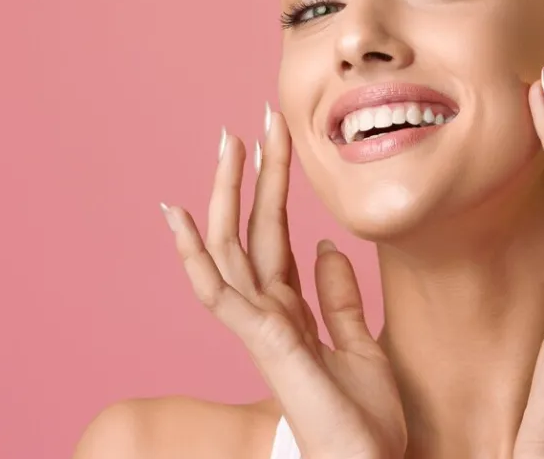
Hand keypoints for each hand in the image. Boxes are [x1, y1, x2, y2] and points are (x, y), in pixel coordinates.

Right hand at [159, 112, 405, 458]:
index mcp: (292, 313)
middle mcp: (269, 314)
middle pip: (252, 231)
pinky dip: (196, 254)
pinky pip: (220, 292)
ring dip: (226, 194)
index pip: (277, 237)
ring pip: (231, 248)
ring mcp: (259, 328)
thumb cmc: (362, 422)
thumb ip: (340, 300)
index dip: (275, 188)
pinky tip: (181, 216)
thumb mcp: (362, 348)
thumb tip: (327, 248)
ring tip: (227, 142)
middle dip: (252, 175)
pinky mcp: (262, 343)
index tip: (276, 139)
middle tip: (252, 120)